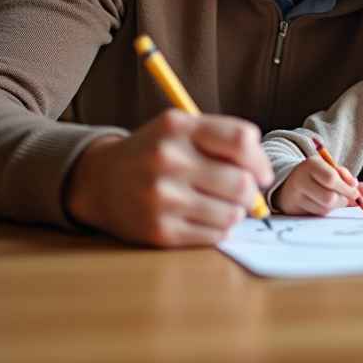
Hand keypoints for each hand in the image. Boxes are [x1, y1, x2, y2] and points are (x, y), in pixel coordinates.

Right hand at [63, 108, 272, 247]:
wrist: (100, 181)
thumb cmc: (153, 152)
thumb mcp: (181, 129)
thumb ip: (223, 140)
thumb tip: (261, 173)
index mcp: (178, 128)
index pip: (241, 141)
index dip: (259, 160)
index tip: (259, 172)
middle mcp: (169, 160)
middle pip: (241, 183)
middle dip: (250, 191)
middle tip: (242, 192)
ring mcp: (163, 198)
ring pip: (232, 213)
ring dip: (235, 212)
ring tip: (220, 204)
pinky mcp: (160, 231)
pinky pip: (214, 235)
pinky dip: (218, 228)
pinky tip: (203, 217)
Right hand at [271, 155, 362, 215]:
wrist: (290, 181)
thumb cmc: (317, 176)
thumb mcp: (333, 172)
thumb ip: (350, 181)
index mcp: (312, 164)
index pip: (331, 178)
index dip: (346, 188)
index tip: (355, 193)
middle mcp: (300, 178)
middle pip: (329, 198)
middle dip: (343, 200)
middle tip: (346, 199)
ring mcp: (294, 195)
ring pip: (323, 209)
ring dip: (334, 207)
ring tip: (331, 198)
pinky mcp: (292, 208)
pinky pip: (315, 215)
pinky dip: (323, 212)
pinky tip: (320, 204)